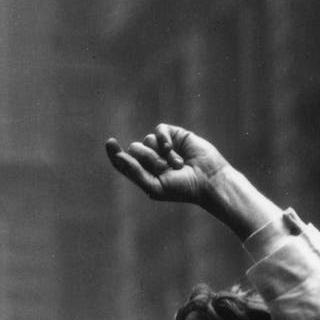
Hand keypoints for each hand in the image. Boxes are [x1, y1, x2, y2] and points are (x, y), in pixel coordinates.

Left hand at [105, 124, 232, 205]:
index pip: (122, 161)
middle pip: (134, 149)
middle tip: (164, 168)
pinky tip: (172, 148)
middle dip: (147, 158)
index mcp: (143, 173)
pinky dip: (163, 138)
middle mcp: (150, 158)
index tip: (110, 143)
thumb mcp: (155, 186)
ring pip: (146, 140)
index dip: (114, 152)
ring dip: (160, 154)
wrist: (208, 180)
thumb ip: (135, 173)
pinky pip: (159, 130)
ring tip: (177, 164)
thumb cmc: (183, 188)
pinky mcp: (174, 135)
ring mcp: (162, 146)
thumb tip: (119, 157)